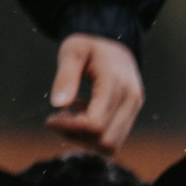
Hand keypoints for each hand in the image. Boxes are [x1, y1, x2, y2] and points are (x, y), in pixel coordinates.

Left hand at [46, 34, 144, 152]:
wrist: (113, 40)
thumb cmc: (89, 45)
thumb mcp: (72, 52)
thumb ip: (65, 77)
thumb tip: (57, 105)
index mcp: (115, 83)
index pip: (94, 123)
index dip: (69, 126)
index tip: (51, 117)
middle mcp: (131, 99)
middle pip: (103, 139)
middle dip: (76, 135)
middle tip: (59, 118)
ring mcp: (134, 108)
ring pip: (111, 145)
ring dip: (85, 138)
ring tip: (72, 115)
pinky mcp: (132, 113)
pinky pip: (114, 139)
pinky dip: (95, 135)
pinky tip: (84, 114)